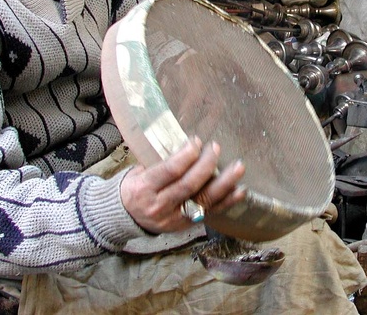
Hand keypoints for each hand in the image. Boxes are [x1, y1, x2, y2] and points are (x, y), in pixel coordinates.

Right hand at [119, 136, 245, 233]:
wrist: (126, 217)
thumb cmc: (135, 187)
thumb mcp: (139, 171)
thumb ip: (161, 160)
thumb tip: (187, 144)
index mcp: (145, 188)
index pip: (170, 171)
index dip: (186, 155)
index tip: (196, 141)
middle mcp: (160, 206)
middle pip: (189, 185)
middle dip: (206, 164)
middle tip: (215, 148)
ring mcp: (175, 218)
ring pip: (204, 200)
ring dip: (224, 182)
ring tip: (239, 167)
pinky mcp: (187, 225)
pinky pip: (211, 212)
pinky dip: (228, 201)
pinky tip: (240, 190)